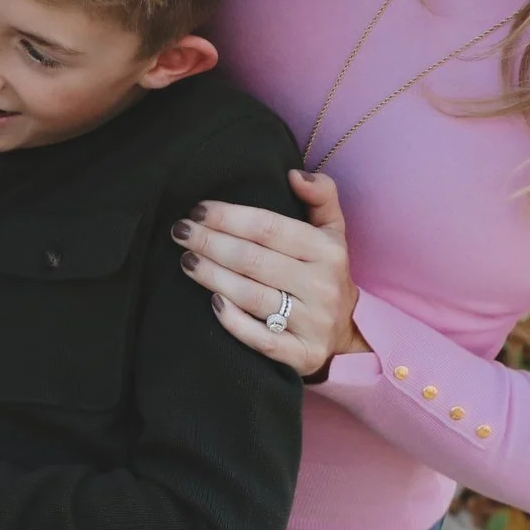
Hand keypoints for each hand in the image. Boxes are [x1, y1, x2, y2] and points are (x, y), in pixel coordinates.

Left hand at [173, 170, 368, 377]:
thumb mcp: (333, 232)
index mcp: (328, 250)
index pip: (269, 228)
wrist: (348, 335)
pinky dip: (233, 321)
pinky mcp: (301, 355)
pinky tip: (212, 302)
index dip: (229, 216)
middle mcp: (321, 285)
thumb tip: (294, 174)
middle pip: (253, 260)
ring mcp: (312, 322)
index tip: (198, 209)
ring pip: (251, 296)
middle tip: (180, 232)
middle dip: (211, 243)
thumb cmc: (326, 274)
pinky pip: (259, 338)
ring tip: (186, 261)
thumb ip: (321, 196)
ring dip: (212, 277)